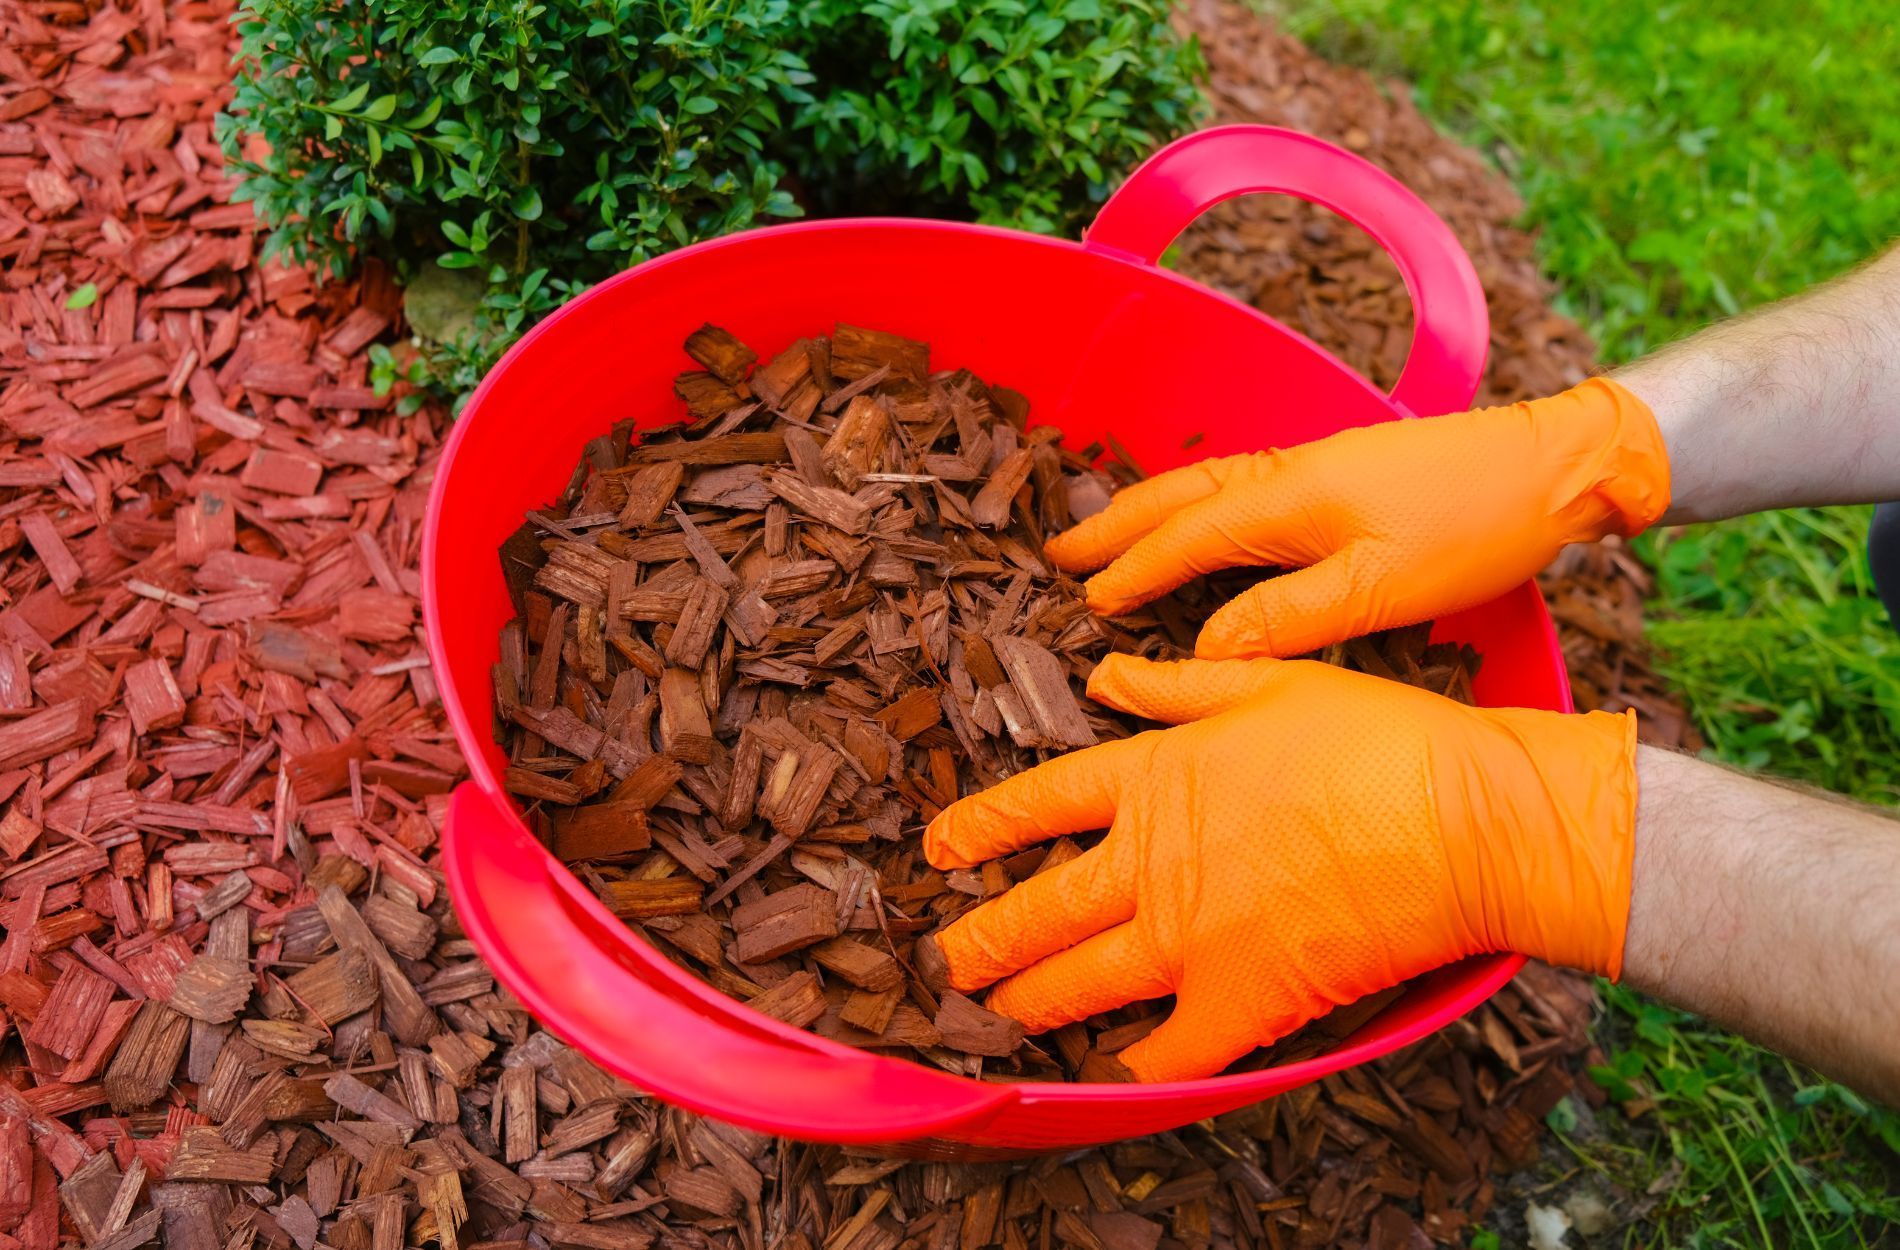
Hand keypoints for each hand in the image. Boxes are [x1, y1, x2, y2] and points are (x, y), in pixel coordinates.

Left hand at [921, 654, 1638, 1081]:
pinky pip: (1168, 1050)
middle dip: (984, 937)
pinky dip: (1132, 1066)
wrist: (1463, 822)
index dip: (980, 827)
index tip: (941, 848)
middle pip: (1041, 908)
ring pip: (1081, 982)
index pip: (1039, 804)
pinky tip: (1109, 1072)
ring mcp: (1191, 938)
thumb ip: (1174, 685)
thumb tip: (1103, 676)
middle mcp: (1154, 862)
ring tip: (996, 1012)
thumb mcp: (1268, 682)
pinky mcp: (1244, 1001)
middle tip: (949, 955)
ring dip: (1029, 1000)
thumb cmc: (1379, 740)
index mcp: (1155, 777)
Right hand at [1045, 378, 1669, 658]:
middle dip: (1116, 524)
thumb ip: (1286, 618)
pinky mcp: (1341, 472)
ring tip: (1106, 532)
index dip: (1132, 571)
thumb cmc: (1472, 529)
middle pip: (1179, 496)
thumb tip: (1205, 646)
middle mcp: (1289, 471)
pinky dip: (1196, 504)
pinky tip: (1199, 522)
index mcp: (1289, 497)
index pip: (1186, 537)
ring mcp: (1315, 465)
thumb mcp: (1379, 589)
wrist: (1555, 466)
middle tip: (1058, 548)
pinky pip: (1240, 486)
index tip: (1085, 600)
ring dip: (1150, 510)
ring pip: (1207, 486)